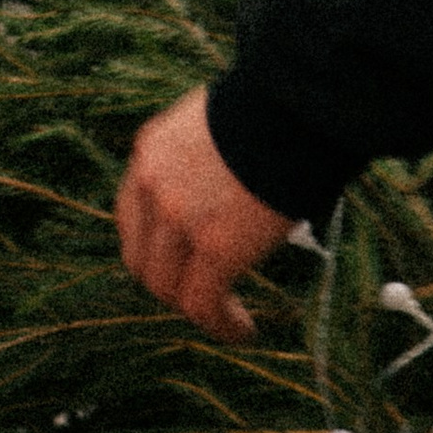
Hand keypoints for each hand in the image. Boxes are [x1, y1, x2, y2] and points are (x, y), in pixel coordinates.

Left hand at [116, 87, 292, 341]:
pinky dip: (221, 324)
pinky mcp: (213, 246)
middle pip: (141, 256)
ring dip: (197, 308)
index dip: (156, 245)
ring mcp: (177, 217)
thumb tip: (234, 188)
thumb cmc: (282, 108)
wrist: (299, 102)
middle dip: (169, 281)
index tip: (182, 259)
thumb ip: (209, 159)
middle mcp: (152, 184)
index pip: (134, 213)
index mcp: (151, 150)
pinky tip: (243, 331)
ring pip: (167, 286)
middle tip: (204, 293)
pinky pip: (203, 303)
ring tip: (228, 319)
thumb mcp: (222, 126)